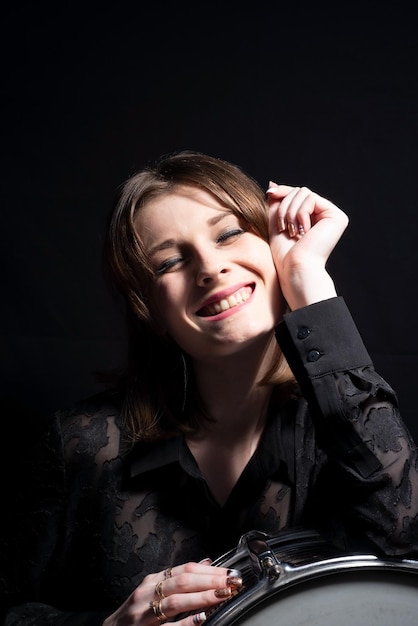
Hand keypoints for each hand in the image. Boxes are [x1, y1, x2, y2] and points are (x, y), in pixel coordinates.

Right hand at [102, 560, 242, 624]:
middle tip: (232, 581)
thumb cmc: (135, 613)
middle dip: (210, 580)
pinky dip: (186, 622)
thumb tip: (207, 563)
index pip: (185, 570)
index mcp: (153, 581)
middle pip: (183, 582)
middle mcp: (147, 593)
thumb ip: (178, 578)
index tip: (230, 572)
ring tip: (222, 595)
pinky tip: (201, 618)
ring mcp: (144, 613)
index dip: (210, 570)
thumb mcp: (154, 591)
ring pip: (176, 601)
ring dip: (202, 597)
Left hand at [266, 183, 348, 309]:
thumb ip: (277, 204)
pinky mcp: (336, 216)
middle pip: (300, 191)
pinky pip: (311, 198)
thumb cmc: (285, 254)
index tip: (269, 194)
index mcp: (313, 218)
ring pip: (304, 192)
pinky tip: (303, 231)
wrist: (296, 268)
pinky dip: (300, 213)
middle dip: (285, 206)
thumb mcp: (277, 223)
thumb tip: (273, 184)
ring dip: (290, 211)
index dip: (283, 193)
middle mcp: (325, 216)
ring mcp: (332, 216)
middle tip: (283, 227)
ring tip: (291, 231)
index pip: (297, 195)